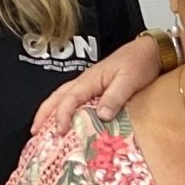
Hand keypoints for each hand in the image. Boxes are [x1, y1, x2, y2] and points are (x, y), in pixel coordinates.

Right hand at [32, 36, 164, 135]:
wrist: (150, 51)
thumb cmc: (139, 62)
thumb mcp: (129, 80)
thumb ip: (115, 96)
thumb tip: (101, 115)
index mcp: (90, 79)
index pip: (68, 99)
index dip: (61, 115)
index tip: (59, 131)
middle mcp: (85, 82)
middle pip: (56, 97)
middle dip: (44, 114)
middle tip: (35, 133)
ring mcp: (88, 85)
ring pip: (61, 97)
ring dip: (49, 112)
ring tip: (41, 130)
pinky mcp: (95, 89)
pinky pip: (72, 100)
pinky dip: (62, 110)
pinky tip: (63, 121)